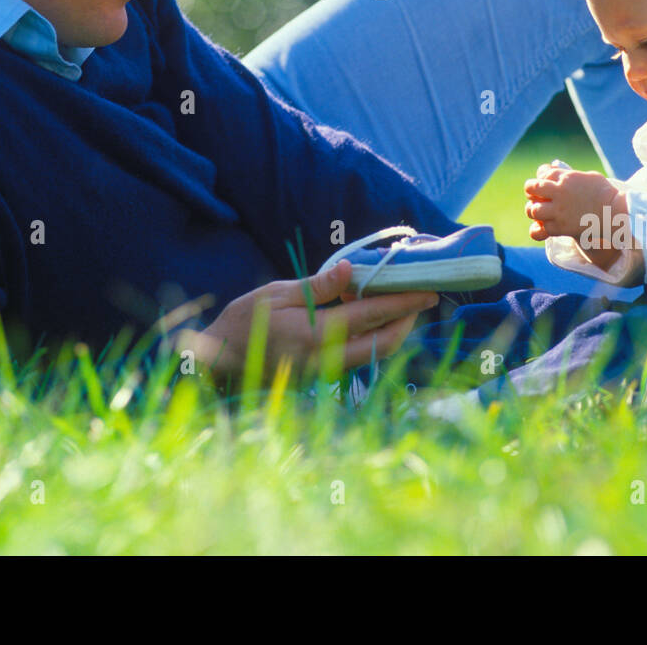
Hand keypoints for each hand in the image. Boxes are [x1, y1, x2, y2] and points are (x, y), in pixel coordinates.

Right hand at [182, 260, 437, 384]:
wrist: (218, 365)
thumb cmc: (242, 323)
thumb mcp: (276, 294)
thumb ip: (318, 286)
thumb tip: (352, 270)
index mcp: (317, 334)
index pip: (372, 316)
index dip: (404, 303)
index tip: (428, 291)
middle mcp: (328, 358)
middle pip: (384, 343)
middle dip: (407, 321)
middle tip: (421, 297)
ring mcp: (326, 372)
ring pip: (374, 354)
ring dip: (392, 330)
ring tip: (398, 303)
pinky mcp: (321, 376)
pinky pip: (357, 357)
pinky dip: (371, 337)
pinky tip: (367, 317)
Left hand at [524, 166, 628, 271]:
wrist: (614, 213)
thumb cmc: (603, 193)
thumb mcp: (586, 176)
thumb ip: (568, 174)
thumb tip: (553, 169)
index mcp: (565, 177)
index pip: (541, 174)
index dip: (542, 179)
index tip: (547, 184)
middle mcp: (559, 192)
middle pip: (531, 189)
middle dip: (532, 193)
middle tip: (538, 198)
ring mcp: (558, 211)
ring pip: (532, 210)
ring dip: (534, 211)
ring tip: (542, 213)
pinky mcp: (561, 227)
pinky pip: (541, 229)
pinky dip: (541, 229)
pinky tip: (548, 225)